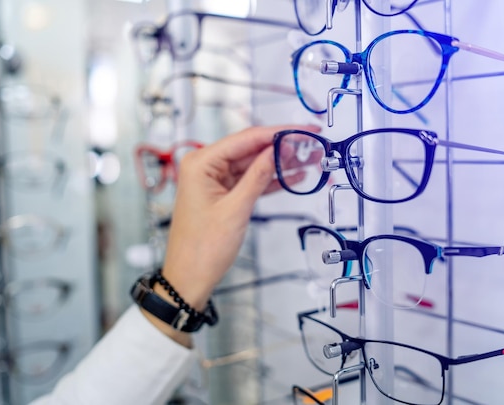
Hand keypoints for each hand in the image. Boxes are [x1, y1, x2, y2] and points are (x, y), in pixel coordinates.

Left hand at [145, 124, 318, 344]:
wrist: (189, 278)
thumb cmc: (202, 249)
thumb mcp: (236, 209)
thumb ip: (258, 176)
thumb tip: (278, 150)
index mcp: (201, 163)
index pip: (246, 138)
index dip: (279, 132)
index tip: (304, 129)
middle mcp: (205, 166)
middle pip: (252, 149)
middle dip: (284, 147)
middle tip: (313, 145)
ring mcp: (214, 180)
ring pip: (254, 165)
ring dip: (281, 164)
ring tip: (311, 159)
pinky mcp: (223, 194)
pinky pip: (251, 181)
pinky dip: (271, 180)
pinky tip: (294, 177)